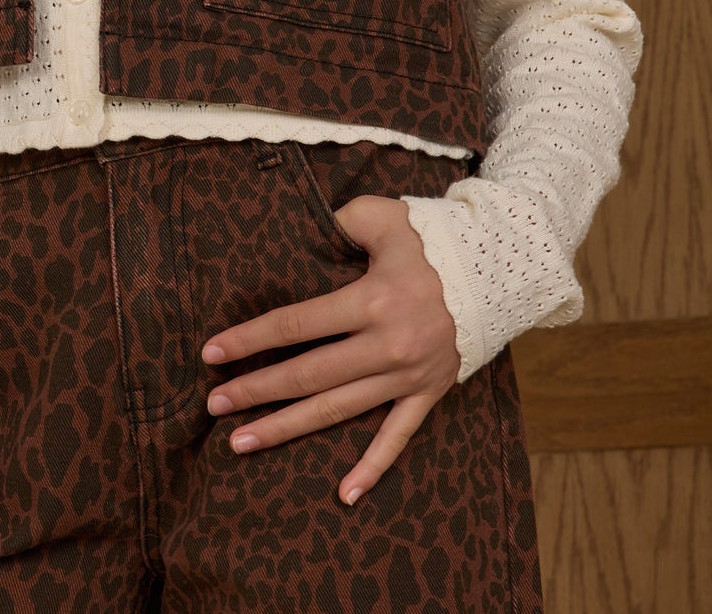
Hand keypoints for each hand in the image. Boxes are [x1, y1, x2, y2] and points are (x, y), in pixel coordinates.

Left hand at [198, 195, 460, 506]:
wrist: (500, 269)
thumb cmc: (432, 239)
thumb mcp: (384, 217)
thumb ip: (342, 221)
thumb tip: (307, 227)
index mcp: (371, 300)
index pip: (296, 324)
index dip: (250, 338)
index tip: (211, 352)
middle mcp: (386, 344)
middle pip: (308, 374)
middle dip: (257, 390)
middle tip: (215, 404)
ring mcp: (408, 375)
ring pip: (338, 409)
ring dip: (288, 428)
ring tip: (242, 442)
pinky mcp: (429, 392)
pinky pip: (398, 436)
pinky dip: (373, 467)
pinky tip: (344, 495)